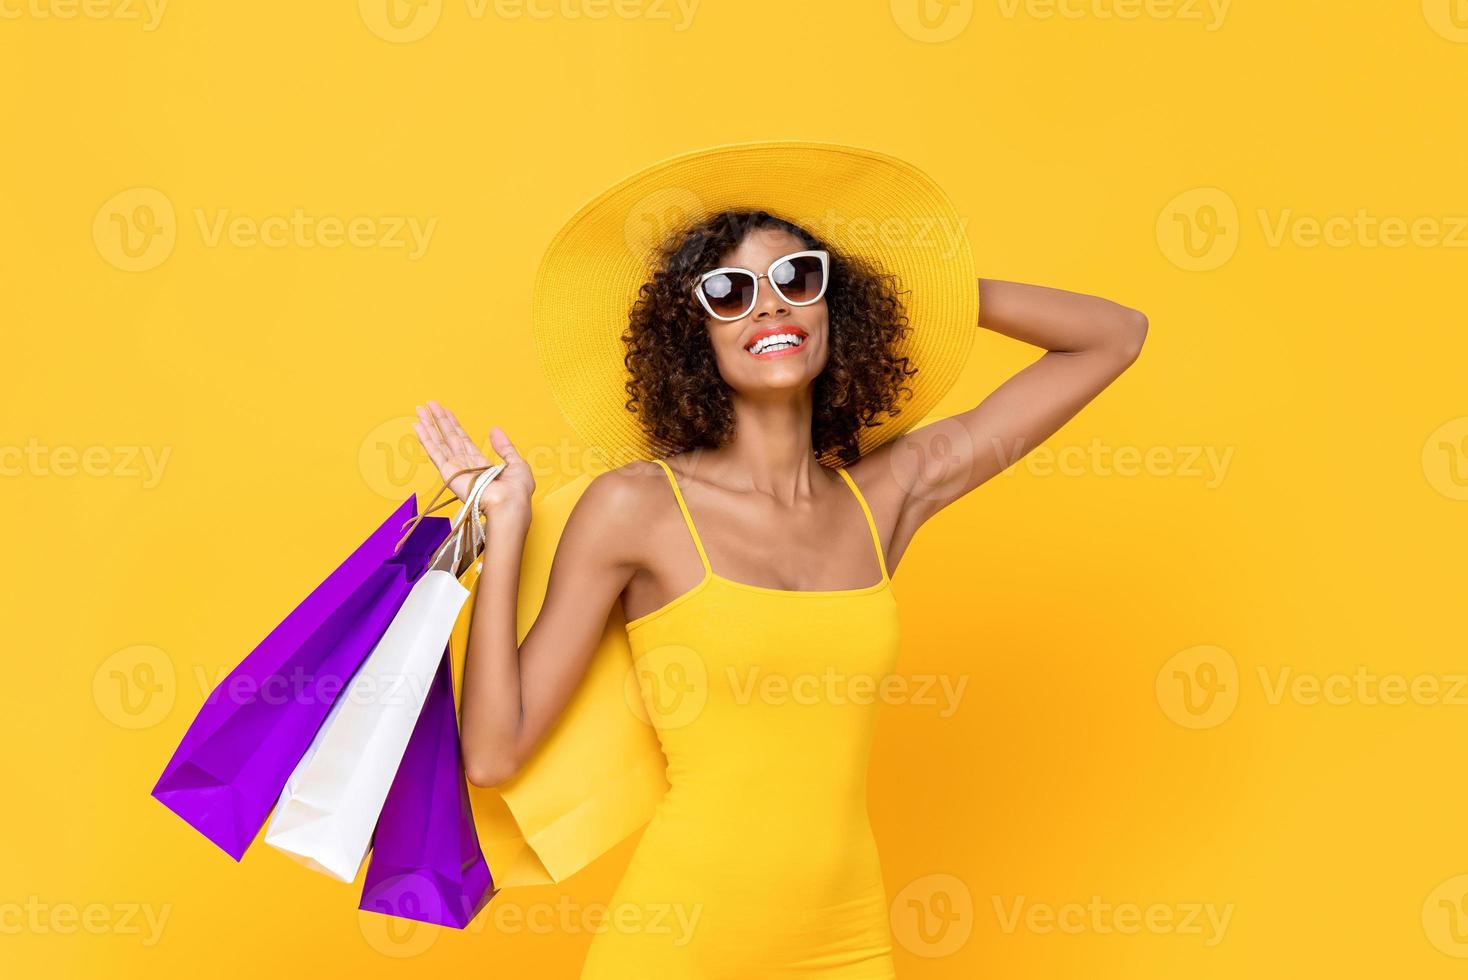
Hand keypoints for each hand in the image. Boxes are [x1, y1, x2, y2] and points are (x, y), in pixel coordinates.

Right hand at [413, 401, 534, 521]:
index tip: (445, 411)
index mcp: (481, 464)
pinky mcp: (449, 473)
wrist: (510, 505)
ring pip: (439, 442)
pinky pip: (435, 452)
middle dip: (439, 420)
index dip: (454, 425)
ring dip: (429, 425)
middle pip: (449, 437)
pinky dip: (426, 439)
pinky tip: (418, 427)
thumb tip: (495, 429)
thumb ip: (505, 447)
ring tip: (420, 410)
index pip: (463, 440)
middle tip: (429, 404)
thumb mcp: (517, 463)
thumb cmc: (517, 491)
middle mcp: (466, 465)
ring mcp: (456, 469)